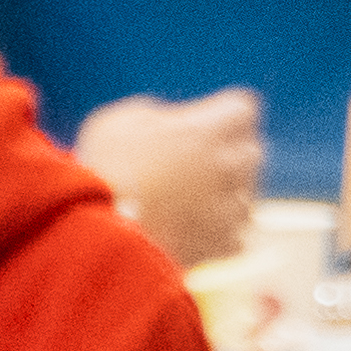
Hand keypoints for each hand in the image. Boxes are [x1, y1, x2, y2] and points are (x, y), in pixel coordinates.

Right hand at [75, 88, 262, 271]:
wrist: (99, 236)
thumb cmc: (102, 172)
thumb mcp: (117, 123)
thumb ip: (155, 116)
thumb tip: (168, 125)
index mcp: (209, 129)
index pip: (242, 107)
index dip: (219, 114)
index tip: (198, 123)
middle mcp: (232, 165)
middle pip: (251, 149)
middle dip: (225, 154)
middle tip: (187, 164)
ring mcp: (232, 207)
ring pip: (245, 193)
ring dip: (223, 195)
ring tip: (181, 204)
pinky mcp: (225, 243)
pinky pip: (234, 233)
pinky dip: (215, 233)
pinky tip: (185, 231)